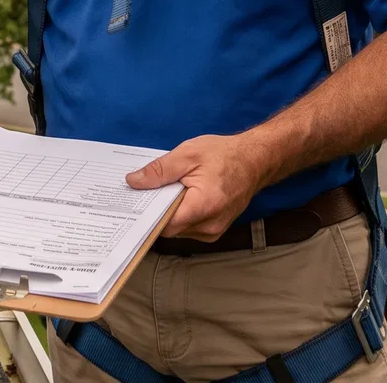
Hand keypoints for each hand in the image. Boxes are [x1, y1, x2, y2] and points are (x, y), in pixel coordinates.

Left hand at [125, 133, 273, 240]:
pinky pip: (188, 228)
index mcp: (204, 206)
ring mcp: (214, 231)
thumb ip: (159, 171)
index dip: (146, 214)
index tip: (132, 203)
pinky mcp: (214, 230)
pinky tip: (178, 198)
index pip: (164, 223)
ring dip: (169, 213)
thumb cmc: (225, 155)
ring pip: (178, 230)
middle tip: (145, 192)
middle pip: (169, 228)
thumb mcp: (187, 154)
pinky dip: (180, 215)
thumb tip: (133, 181)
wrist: (255, 160)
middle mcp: (210, 225)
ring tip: (165, 192)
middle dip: (156, 211)